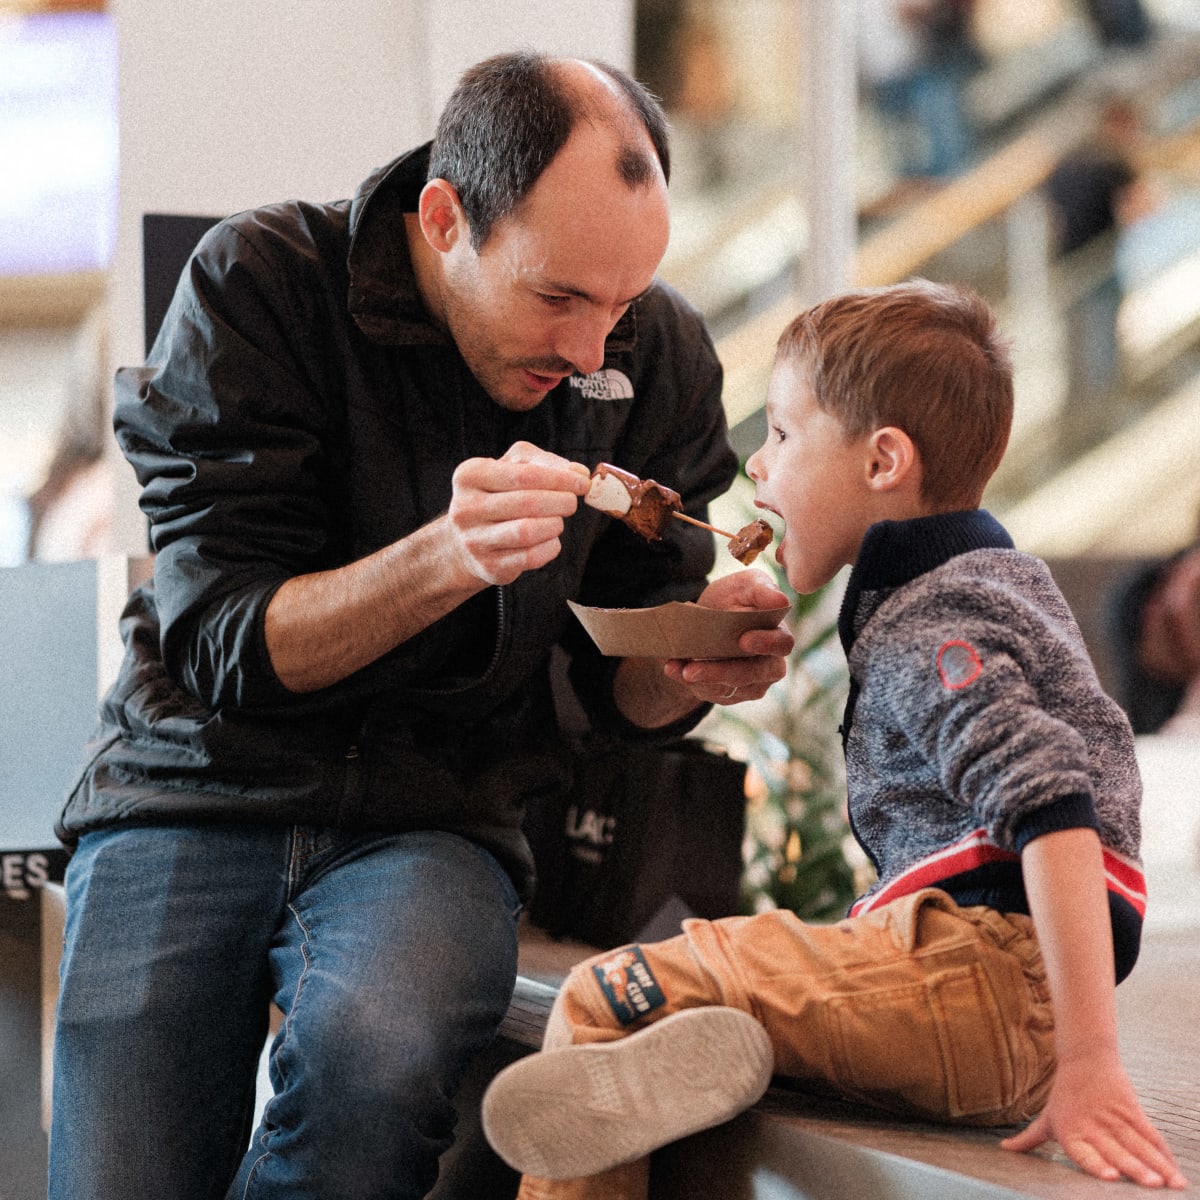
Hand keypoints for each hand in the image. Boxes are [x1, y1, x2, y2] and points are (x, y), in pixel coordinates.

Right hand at [447, 441, 589, 586]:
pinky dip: (550, 547)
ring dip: (554, 525)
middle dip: (561, 502)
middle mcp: (465, 508)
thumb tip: (579, 472)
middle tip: (571, 503)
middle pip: (528, 503)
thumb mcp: (514, 468)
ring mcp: (474, 540)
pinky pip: (531, 557)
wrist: (467, 540)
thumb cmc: (498, 496)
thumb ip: (545, 463)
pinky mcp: (488, 567)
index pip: (525, 475)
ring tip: (557, 520)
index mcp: (470, 476)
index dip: (561, 479)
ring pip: (528, 531)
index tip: (583, 482)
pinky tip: (549, 539)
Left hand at [661, 569, 792, 705]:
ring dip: (699, 679)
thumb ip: (762, 590)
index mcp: (778, 636)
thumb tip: (780, 600)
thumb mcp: (745, 585)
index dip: (766, 644)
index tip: (743, 640)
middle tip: (693, 669)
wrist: (706, 620)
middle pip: (751, 675)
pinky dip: (687, 680)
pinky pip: (709, 692)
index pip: (782, 644)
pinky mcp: (728, 694)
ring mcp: (749, 684)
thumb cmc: (733, 598)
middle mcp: (769, 665)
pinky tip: (672, 668)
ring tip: (674, 667)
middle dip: (721, 672)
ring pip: (728, 689)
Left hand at [1001, 1057, 1186, 1188]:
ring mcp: (1115, 1119)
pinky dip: (1164, 1154)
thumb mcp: (1047, 1118)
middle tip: (1150, 1184)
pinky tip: (1176, 1172)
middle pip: (1117, 1150)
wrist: (1085, 1059)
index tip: (1112, 1176)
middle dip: (1135, 1168)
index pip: (1085, 1152)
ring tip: (1172, 1184)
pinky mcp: (1132, 1111)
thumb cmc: (1064, 1097)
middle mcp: (1093, 1127)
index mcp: (1071, 1133)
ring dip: (1157, 1165)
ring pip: (1138, 1145)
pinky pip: (1151, 1135)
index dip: (1098, 1164)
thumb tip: (1005, 1149)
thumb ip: (1029, 1139)